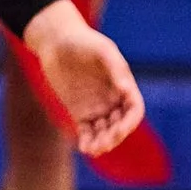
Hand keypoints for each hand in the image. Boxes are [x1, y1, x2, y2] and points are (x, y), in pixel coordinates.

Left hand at [26, 0, 146, 157]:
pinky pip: (87, 131)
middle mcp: (113, 100)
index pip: (134, 110)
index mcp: (124, 86)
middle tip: (103, 143)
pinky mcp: (79, 111)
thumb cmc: (83, 41)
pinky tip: (84, 147)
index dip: (129, 123)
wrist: (56, 41)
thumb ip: (115, 68)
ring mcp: (97, 107)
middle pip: (120, 125)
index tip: (119, 129)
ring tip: (92, 149)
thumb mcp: (102, 50)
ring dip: (101, 143)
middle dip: (114, 136)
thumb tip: (127, 89)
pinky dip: (87, 140)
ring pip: (104, 132)